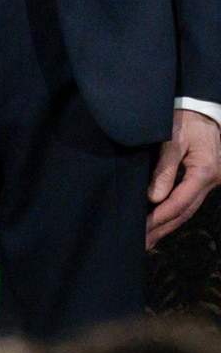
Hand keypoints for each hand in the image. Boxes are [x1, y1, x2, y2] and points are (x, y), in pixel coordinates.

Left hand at [147, 108, 220, 247]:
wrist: (201, 109)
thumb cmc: (185, 119)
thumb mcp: (173, 139)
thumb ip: (164, 168)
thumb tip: (154, 198)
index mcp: (205, 172)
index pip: (181, 201)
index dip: (162, 216)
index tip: (144, 228)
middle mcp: (210, 181)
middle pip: (184, 211)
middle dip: (163, 228)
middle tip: (141, 243)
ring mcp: (209, 182)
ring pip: (187, 209)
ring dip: (167, 225)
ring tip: (148, 240)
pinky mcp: (202, 180)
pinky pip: (188, 201)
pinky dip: (173, 214)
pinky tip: (160, 224)